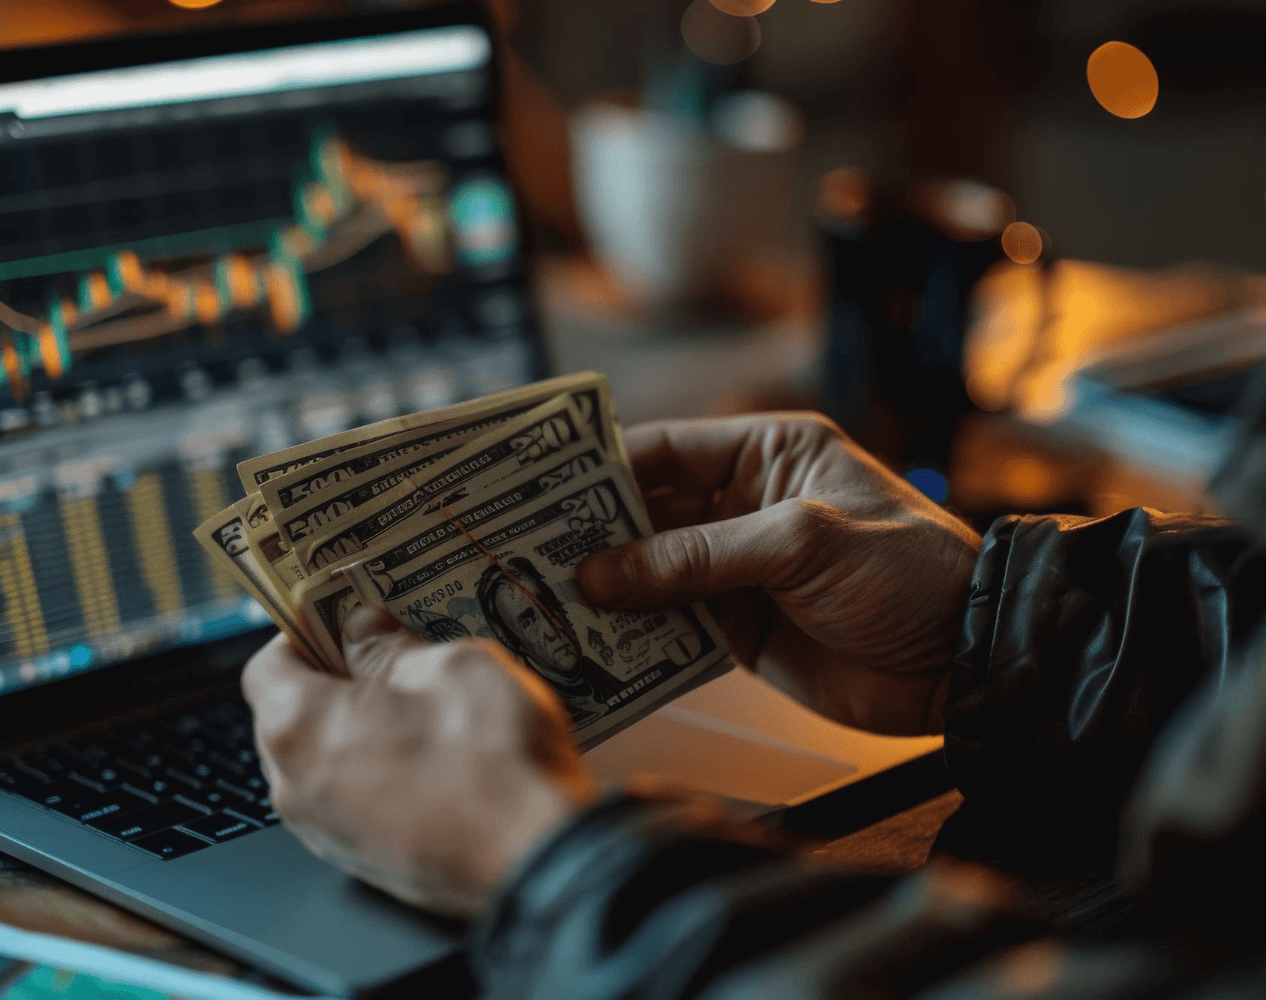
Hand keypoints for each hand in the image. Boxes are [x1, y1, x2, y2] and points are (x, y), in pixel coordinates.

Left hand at [241, 607, 596, 916]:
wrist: (540, 860)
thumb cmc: (492, 762)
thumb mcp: (448, 666)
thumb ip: (389, 646)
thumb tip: (364, 630)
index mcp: (299, 727)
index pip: (267, 663)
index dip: (305, 631)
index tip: (341, 615)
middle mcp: (296, 788)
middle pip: (293, 715)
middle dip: (337, 680)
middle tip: (393, 654)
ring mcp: (329, 834)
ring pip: (327, 761)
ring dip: (362, 729)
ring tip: (425, 705)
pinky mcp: (365, 863)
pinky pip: (355, 802)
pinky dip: (380, 774)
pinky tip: (434, 756)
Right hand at [578, 414, 980, 735]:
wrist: (964, 661)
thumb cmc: (907, 571)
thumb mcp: (801, 543)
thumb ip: (698, 556)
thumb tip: (601, 574)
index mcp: (766, 453)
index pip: (664, 449)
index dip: (601, 466)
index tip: (539, 485)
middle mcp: (742, 505)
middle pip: (645, 513)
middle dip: (588, 533)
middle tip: (523, 550)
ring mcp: (736, 570)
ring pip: (648, 573)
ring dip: (602, 588)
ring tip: (539, 599)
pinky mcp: (737, 629)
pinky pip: (668, 626)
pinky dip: (630, 637)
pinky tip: (588, 644)